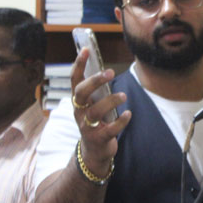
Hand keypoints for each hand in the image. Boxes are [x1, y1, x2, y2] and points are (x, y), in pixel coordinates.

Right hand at [71, 48, 130, 176]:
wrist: (94, 152)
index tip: (86, 50)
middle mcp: (79, 112)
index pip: (75, 80)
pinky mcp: (99, 138)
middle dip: (95, 81)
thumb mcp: (93, 105)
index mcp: (79, 101)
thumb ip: (97, 91)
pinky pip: (109, 129)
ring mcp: (87, 126)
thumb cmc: (96, 122)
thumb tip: (105, 68)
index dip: (78, 65)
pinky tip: (128, 113)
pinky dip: (120, 121)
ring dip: (111, 101)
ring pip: (95, 111)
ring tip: (123, 96)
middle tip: (110, 72)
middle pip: (81, 93)